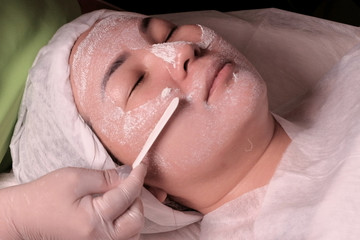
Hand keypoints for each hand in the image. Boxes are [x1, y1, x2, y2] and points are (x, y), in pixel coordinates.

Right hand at [0, 163, 146, 239]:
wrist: (24, 218)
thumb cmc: (45, 196)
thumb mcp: (75, 178)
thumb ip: (105, 177)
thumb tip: (128, 173)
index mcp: (94, 220)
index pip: (128, 194)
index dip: (138, 175)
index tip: (143, 163)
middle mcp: (100, 239)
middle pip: (137, 219)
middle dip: (137, 198)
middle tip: (126, 184)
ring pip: (134, 233)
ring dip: (134, 212)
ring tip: (123, 198)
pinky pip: (124, 238)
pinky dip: (127, 224)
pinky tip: (121, 212)